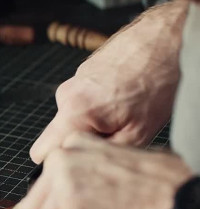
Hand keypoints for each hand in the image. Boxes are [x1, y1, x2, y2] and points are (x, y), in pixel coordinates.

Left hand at [0, 133, 191, 208]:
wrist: (179, 200)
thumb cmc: (157, 186)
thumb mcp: (114, 163)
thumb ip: (86, 174)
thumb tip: (67, 195)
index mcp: (71, 148)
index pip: (37, 186)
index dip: (18, 206)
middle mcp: (63, 166)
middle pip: (26, 206)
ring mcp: (67, 194)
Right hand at [29, 0, 186, 162]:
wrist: (166, 41)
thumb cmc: (158, 80)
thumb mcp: (137, 134)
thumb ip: (102, 154)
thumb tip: (85, 168)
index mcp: (74, 111)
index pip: (42, 153)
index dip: (62, 165)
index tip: (82, 167)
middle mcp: (66, 94)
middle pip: (59, 136)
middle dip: (81, 144)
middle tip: (115, 139)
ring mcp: (73, 81)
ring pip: (74, 119)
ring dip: (94, 124)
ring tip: (126, 114)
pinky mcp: (83, 74)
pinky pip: (84, 102)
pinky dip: (101, 107)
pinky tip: (126, 100)